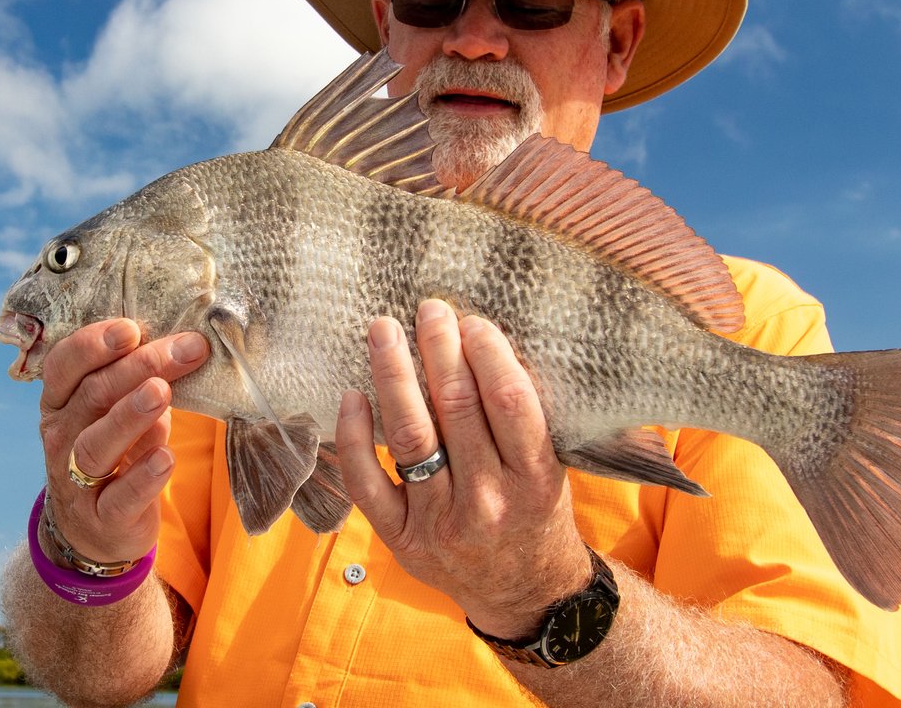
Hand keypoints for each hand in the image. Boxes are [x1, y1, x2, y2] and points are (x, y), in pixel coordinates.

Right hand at [37, 319, 208, 564]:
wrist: (98, 528)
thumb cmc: (118, 450)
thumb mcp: (120, 410)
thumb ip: (143, 379)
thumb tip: (187, 342)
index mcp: (61, 401)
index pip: (65, 365)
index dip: (94, 344)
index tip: (132, 328)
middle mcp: (62, 436)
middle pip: (93, 396)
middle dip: (139, 367)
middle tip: (183, 349)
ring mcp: (77, 479)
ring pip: (96, 444)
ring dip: (130, 415)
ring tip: (161, 392)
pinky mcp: (104, 517)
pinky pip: (120, 497)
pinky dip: (142, 477)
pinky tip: (165, 458)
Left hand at [335, 299, 590, 638]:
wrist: (523, 591)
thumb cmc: (535, 511)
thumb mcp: (548, 466)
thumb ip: (518, 416)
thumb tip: (475, 340)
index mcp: (535, 478)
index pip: (509, 401)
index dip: (487, 352)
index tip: (471, 322)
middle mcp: (489, 501)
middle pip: (456, 408)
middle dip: (438, 348)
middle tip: (427, 310)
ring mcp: (441, 523)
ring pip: (410, 436)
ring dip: (393, 374)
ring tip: (383, 330)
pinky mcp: (402, 540)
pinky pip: (368, 482)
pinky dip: (355, 436)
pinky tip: (353, 395)